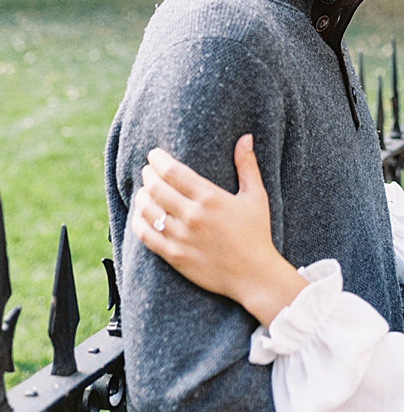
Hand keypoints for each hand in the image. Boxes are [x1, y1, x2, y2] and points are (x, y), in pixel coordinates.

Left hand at [131, 135, 306, 325]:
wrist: (254, 274)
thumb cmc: (257, 233)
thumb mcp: (256, 197)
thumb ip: (247, 166)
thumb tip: (245, 137)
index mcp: (211, 198)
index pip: (173, 172)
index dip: (158, 160)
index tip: (154, 155)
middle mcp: (192, 216)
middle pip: (155, 188)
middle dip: (148, 175)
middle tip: (148, 171)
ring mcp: (181, 237)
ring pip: (146, 209)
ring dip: (141, 196)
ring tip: (145, 191)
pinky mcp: (173, 256)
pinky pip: (145, 234)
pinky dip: (138, 220)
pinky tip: (141, 214)